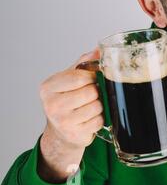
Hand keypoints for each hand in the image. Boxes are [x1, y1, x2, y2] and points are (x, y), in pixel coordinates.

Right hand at [38, 49, 103, 181]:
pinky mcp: (74, 134)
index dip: (92, 77)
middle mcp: (52, 104)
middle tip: (92, 95)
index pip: (79, 77)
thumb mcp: (70, 78)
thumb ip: (84, 63)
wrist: (61, 130)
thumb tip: (99, 50)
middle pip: (90, 92)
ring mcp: (62, 121)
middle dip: (96, 92)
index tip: (93, 79)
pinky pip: (99, 121)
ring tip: (90, 106)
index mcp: (48, 87)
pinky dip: (99, 119)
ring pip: (96, 107)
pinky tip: (90, 118)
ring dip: (99, 106)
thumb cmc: (67, 100)